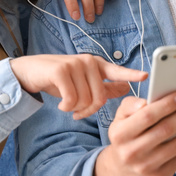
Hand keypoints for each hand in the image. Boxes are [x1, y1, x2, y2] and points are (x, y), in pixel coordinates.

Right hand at [10, 54, 145, 118]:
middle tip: (78, 113)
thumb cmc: (59, 79)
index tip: (145, 75)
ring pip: (85, 100)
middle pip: (100, 97)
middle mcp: (88, 62)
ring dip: (76, 110)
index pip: (117, 70)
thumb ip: (104, 85)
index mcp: (97, 65)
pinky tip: (61, 105)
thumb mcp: (82, 82)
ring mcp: (75, 64)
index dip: (131, 74)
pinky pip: (71, 99)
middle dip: (89, 111)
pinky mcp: (61, 70)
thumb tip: (126, 88)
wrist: (30, 71)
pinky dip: (66, 107)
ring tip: (68, 107)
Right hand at [93, 92, 175, 175]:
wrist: (121, 170)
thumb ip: (130, 105)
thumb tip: (146, 102)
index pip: (147, 116)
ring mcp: (144, 168)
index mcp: (119, 134)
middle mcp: (131, 153)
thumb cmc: (126, 137)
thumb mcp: (119, 118)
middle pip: (166, 130)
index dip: (166, 105)